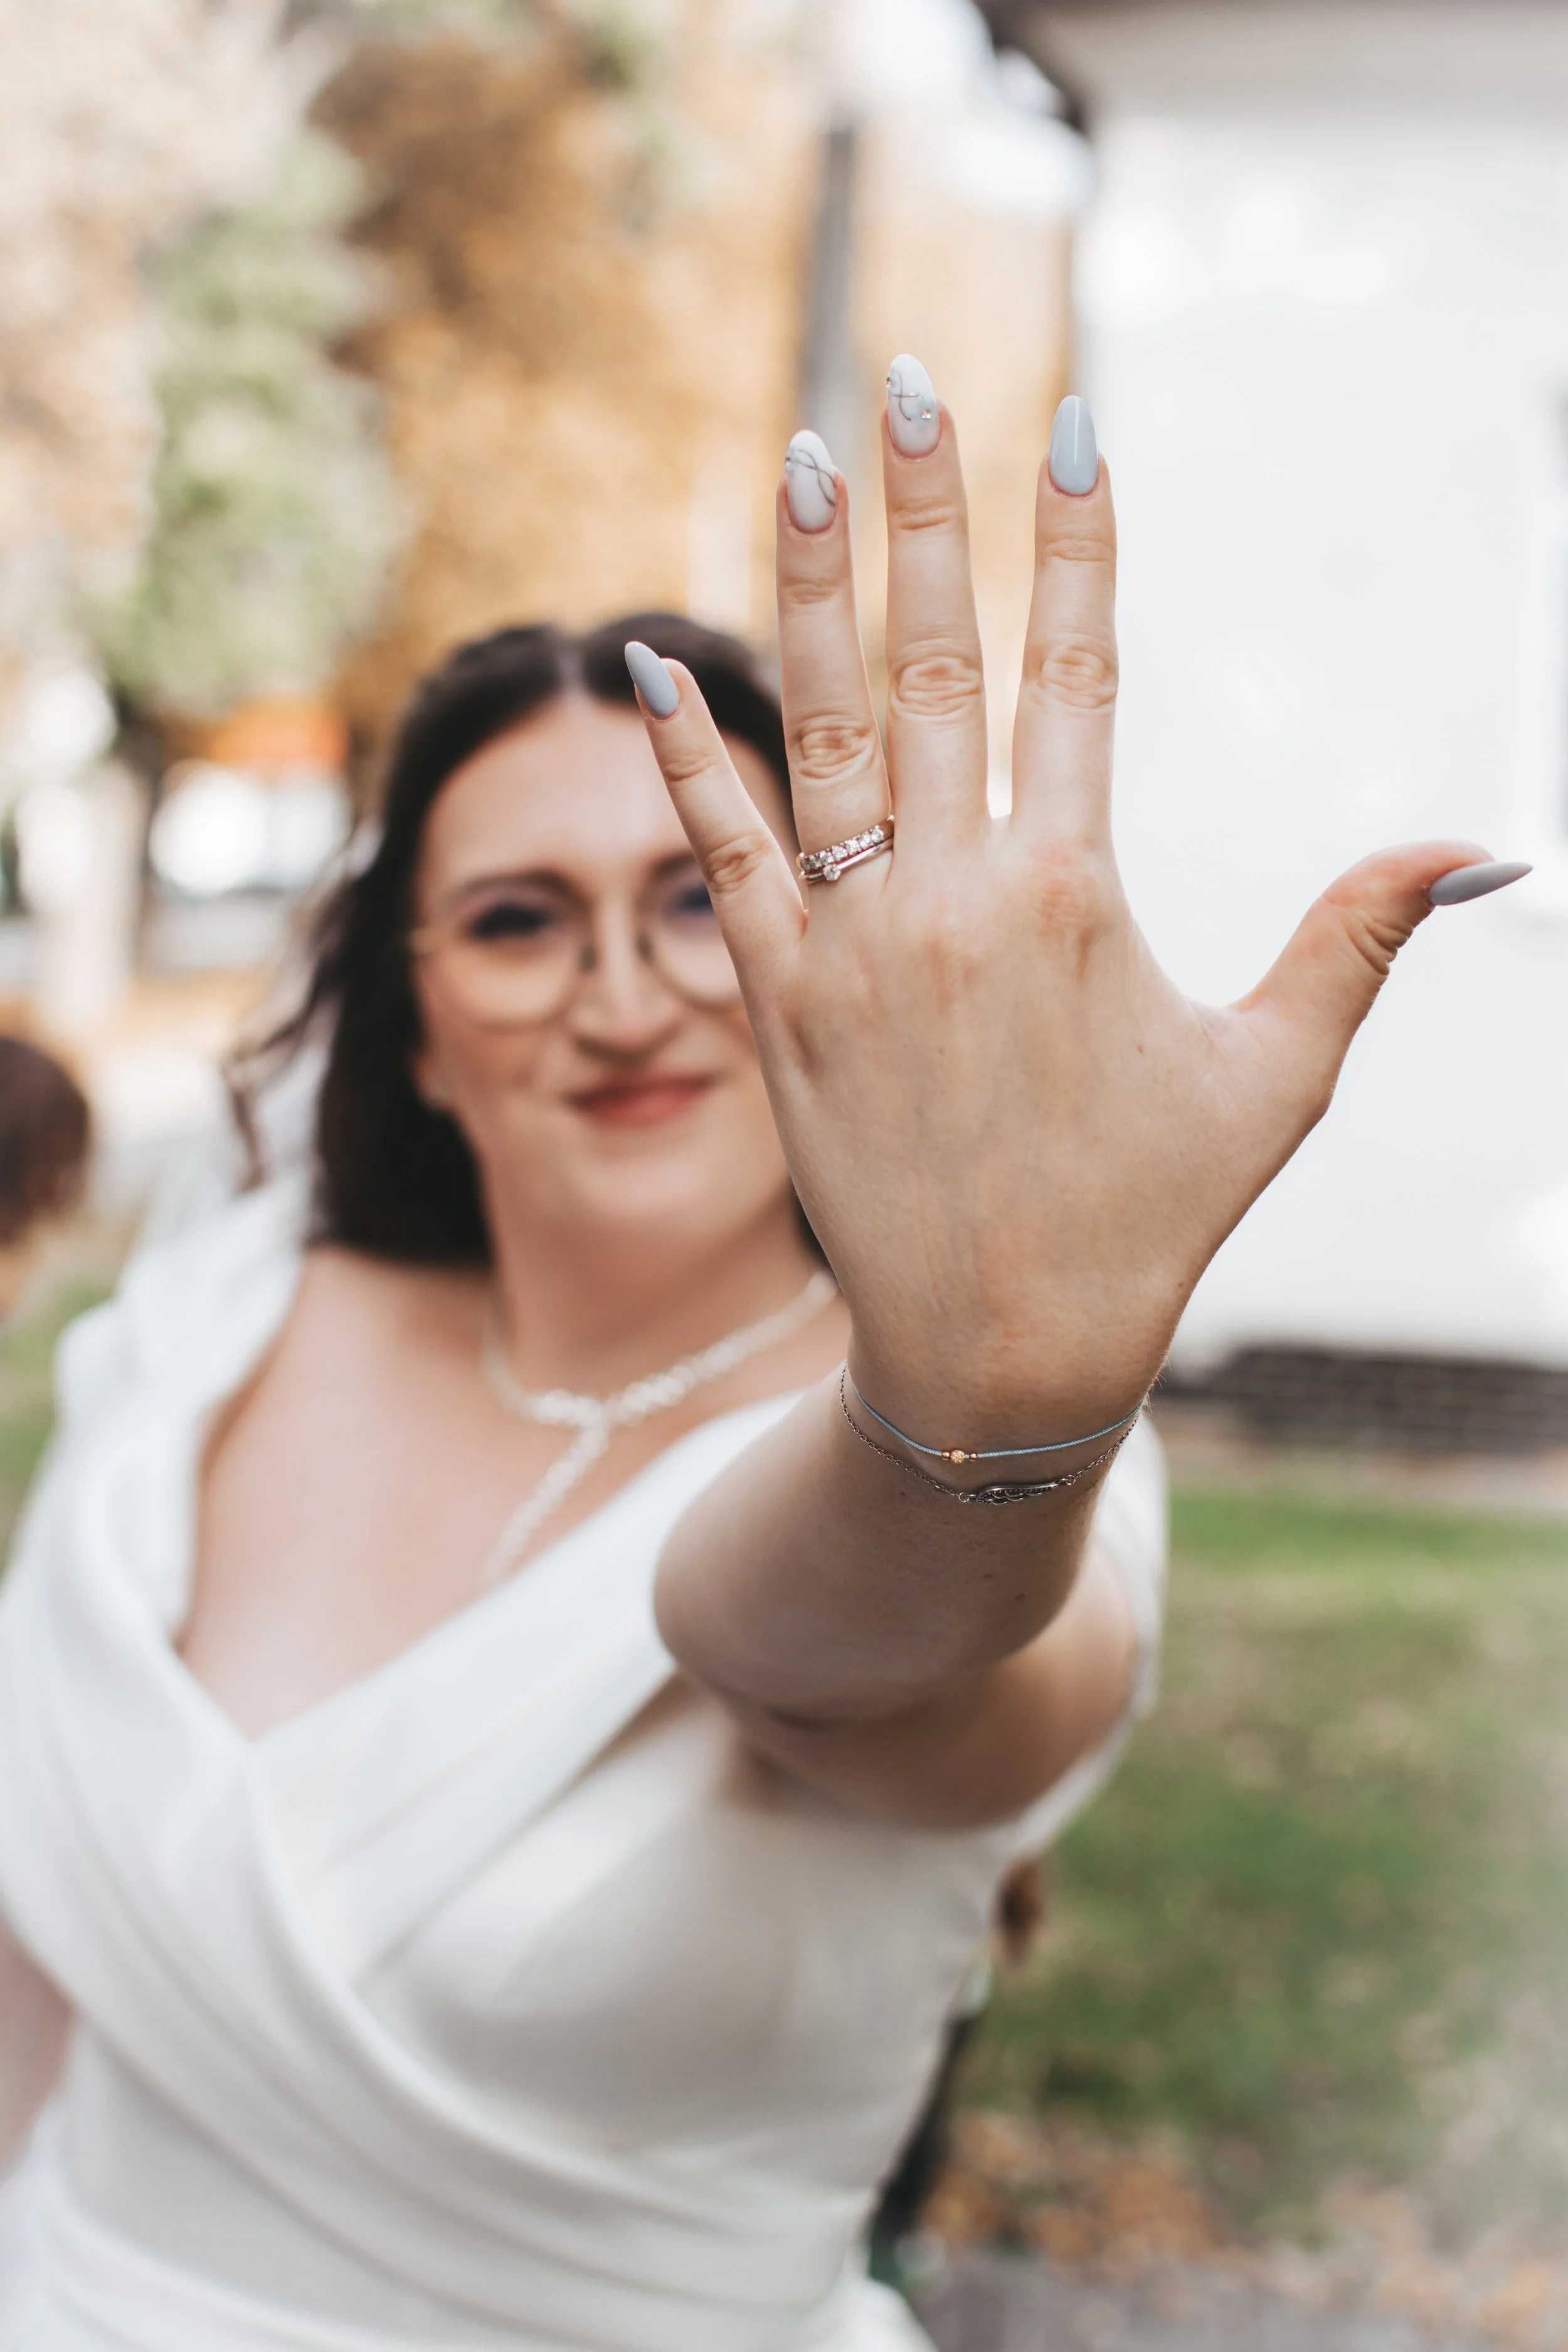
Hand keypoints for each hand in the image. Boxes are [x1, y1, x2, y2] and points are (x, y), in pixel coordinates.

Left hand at [631, 378, 1520, 1447]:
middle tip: (906, 384)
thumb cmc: (1147, 1219)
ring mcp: (853, 945)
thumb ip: (1356, 942)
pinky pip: (724, 851)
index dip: (1075, 541)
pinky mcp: (776, 1005)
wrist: (997, 1355)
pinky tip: (655, 665)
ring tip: (800, 463)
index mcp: (1078, 892)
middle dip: (922, 511)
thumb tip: (1480, 849)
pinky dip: (691, 757)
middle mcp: (956, 896)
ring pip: (823, 728)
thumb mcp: (1276, 1079)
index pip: (1077, 671)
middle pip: (936, 660)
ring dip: (807, 586)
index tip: (1063, 423)